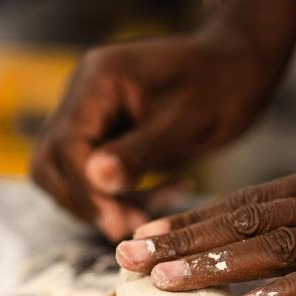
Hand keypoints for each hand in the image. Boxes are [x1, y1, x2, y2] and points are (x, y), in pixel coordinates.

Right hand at [30, 0, 295, 240]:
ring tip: (148, 218)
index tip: (118, 223)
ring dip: (102, 203)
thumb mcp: (186, 122)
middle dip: (87, 201)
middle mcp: (84, 94)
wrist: (242, 67)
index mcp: (99, 79)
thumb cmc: (224, 84)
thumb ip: (139, 151)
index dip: (86, 190)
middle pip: (53, 161)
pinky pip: (96, 175)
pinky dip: (122, 195)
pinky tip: (165, 194)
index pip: (66, 145)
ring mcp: (92, 114)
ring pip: (69, 174)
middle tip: (128, 228)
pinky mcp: (107, 134)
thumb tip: (96, 179)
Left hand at [116, 129, 295, 295]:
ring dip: (217, 264)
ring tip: (166, 281)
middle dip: (183, 240)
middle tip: (127, 257)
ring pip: (275, 245)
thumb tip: (288, 228)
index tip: (147, 234)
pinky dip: (288, 293)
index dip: (192, 220)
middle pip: (244, 221)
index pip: (245, 202)